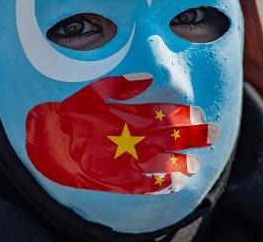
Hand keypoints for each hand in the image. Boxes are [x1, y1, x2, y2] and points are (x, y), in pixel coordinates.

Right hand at [25, 74, 218, 194]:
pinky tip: (177, 183)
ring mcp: (124, 161)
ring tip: (196, 164)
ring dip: (182, 163)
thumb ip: (122, 85)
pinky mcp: (116, 179)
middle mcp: (129, 138)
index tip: (199, 114)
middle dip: (194, 136)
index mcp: (126, 116)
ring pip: (162, 162)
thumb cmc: (71, 113)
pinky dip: (162, 184)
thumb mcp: (93, 91)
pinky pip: (145, 184)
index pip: (163, 114)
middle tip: (215, 134)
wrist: (47, 142)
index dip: (184, 115)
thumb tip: (147, 78)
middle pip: (169, 137)